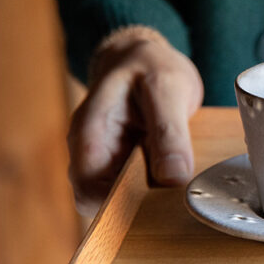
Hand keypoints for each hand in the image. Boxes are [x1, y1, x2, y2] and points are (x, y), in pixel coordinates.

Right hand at [67, 28, 203, 214]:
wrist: (144, 57)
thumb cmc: (150, 65)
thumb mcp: (165, 87)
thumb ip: (168, 131)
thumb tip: (173, 177)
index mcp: (89, 131)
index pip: (88, 188)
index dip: (118, 203)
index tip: (156, 201)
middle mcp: (90, 151)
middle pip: (100, 201)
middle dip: (135, 206)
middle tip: (172, 195)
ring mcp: (105, 159)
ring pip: (117, 199)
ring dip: (146, 199)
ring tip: (175, 183)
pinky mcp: (123, 164)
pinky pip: (133, 190)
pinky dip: (153, 191)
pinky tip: (173, 178)